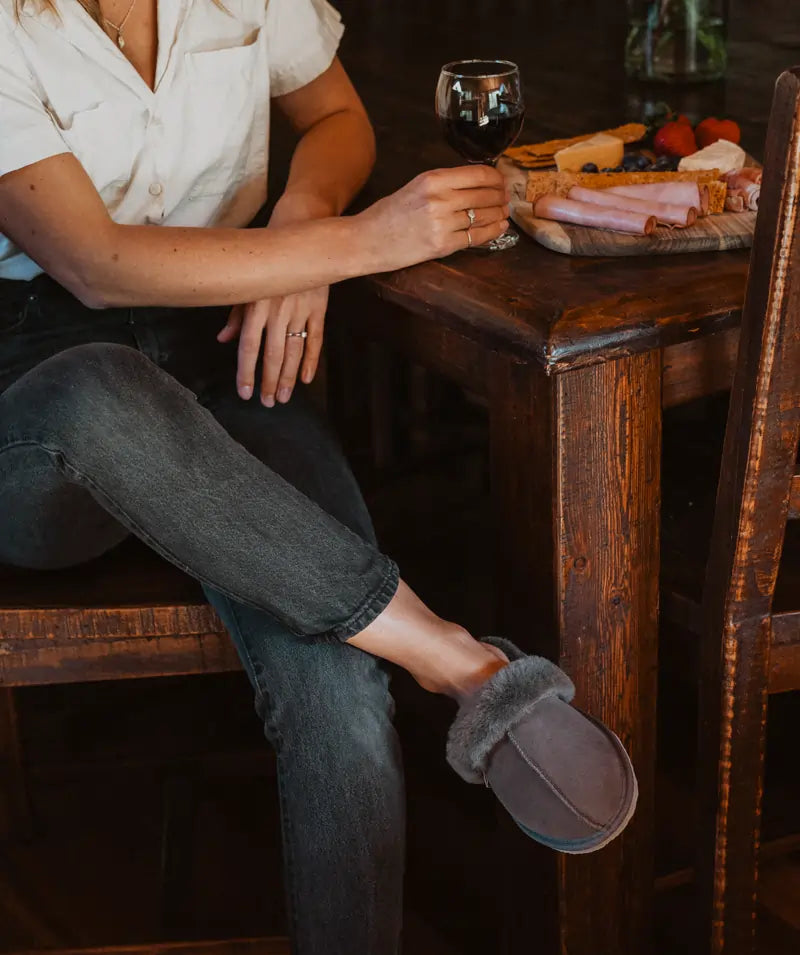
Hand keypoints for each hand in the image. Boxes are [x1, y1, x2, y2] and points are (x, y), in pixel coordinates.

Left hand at [218, 193, 332, 403]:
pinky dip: (311, 360)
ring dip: (287, 377)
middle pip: (272, 354)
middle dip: (268, 381)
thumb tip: (223, 340)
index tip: (244, 392)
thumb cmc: (266, 257)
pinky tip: (305, 379)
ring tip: (282, 398)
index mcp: (257, 305)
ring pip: (294, 351)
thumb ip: (236, 314)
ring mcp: (300, 310)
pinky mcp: (319, 307)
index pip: (248, 347)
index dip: (245, 372)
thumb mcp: (246, 283)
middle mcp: (278, 310)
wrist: (301, 231)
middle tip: (267, 403)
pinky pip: (316, 339)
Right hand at [357, 165, 509, 270]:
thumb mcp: (415, 187)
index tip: (502, 182)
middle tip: (506, 199)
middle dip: (501, 197)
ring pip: (483, 216)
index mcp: (432, 179)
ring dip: (499, 215)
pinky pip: (476, 237)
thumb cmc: (389, 214)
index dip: (497, 178)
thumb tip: (476, 183)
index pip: (478, 174)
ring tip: (503, 214)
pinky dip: (492, 232)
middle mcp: (439, 199)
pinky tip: (499, 228)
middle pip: (485, 195)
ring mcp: (442, 223)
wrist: (367, 240)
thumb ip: (444, 184)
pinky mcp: (442, 245)